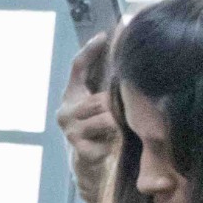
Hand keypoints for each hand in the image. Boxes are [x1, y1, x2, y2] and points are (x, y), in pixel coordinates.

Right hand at [56, 33, 121, 201]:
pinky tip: (121, 142)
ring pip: (105, 117)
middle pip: (98, 98)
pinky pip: (107, 138)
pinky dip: (118, 140)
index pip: (77, 67)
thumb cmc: (100, 131)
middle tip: (137, 102)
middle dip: (118, 102)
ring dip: (121, 121)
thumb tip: (125, 57)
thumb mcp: (102, 106)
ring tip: (131, 124)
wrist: (91, 167)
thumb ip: (107, 86)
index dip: (89, 51)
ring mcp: (71, 132)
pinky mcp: (80, 149)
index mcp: (70, 97)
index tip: (105, 35)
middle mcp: (65, 112)